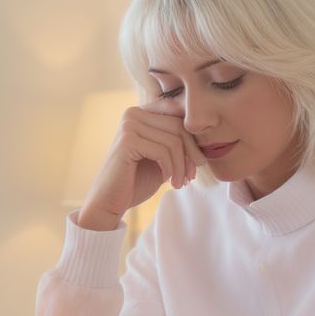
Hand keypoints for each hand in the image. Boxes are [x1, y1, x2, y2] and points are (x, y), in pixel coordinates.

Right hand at [77, 103, 205, 231]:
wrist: (110, 202)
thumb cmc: (136, 181)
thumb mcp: (162, 157)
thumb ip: (176, 141)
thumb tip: (204, 131)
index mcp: (141, 113)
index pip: (178, 113)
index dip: (193, 137)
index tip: (197, 162)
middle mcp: (133, 113)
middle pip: (178, 126)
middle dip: (191, 153)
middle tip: (192, 176)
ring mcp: (128, 125)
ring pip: (173, 141)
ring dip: (181, 166)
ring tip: (180, 183)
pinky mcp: (127, 141)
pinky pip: (162, 152)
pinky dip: (170, 169)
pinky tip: (167, 181)